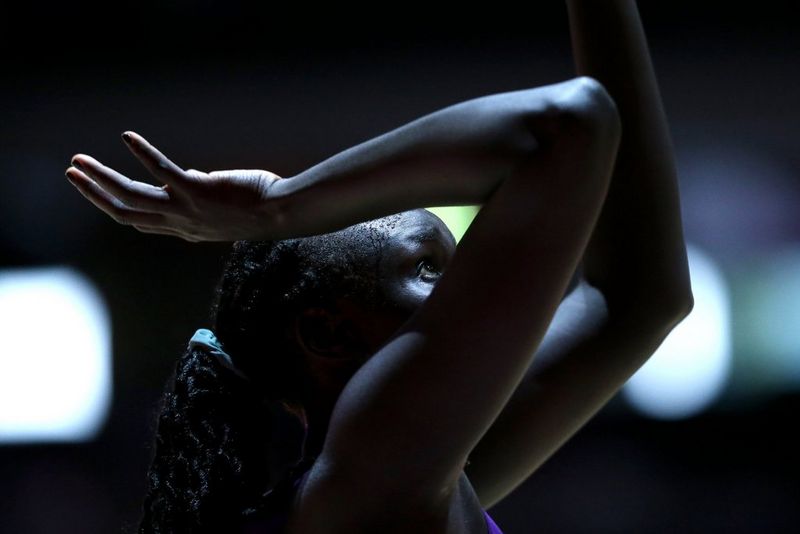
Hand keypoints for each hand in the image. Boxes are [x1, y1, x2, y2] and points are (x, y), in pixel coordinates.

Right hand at [65, 131, 282, 241]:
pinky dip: (143, 153)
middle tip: (73, 174)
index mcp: (186, 228)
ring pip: (131, 198)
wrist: (282, 213)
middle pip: (125, 213)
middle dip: (94, 194)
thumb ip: (201, 192)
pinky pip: (162, 171)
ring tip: (78, 161)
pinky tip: (127, 136)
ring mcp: (186, 209)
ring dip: (101, 178)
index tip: (97, 192)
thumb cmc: (261, 206)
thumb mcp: (223, 206)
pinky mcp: (197, 191)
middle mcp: (180, 223)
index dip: (114, 207)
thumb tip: (190, 174)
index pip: (141, 222)